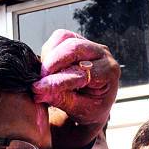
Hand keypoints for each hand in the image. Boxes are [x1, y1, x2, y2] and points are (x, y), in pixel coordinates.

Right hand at [33, 29, 119, 148]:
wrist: (94, 105)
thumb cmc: (90, 109)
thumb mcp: (79, 110)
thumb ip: (60, 99)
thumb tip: (39, 90)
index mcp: (109, 72)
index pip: (82, 70)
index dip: (59, 79)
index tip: (40, 89)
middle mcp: (102, 54)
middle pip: (74, 47)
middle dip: (52, 63)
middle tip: (39, 80)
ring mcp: (90, 45)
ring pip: (64, 38)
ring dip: (49, 56)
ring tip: (44, 76)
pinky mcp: (77, 41)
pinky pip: (58, 38)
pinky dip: (49, 52)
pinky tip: (48, 69)